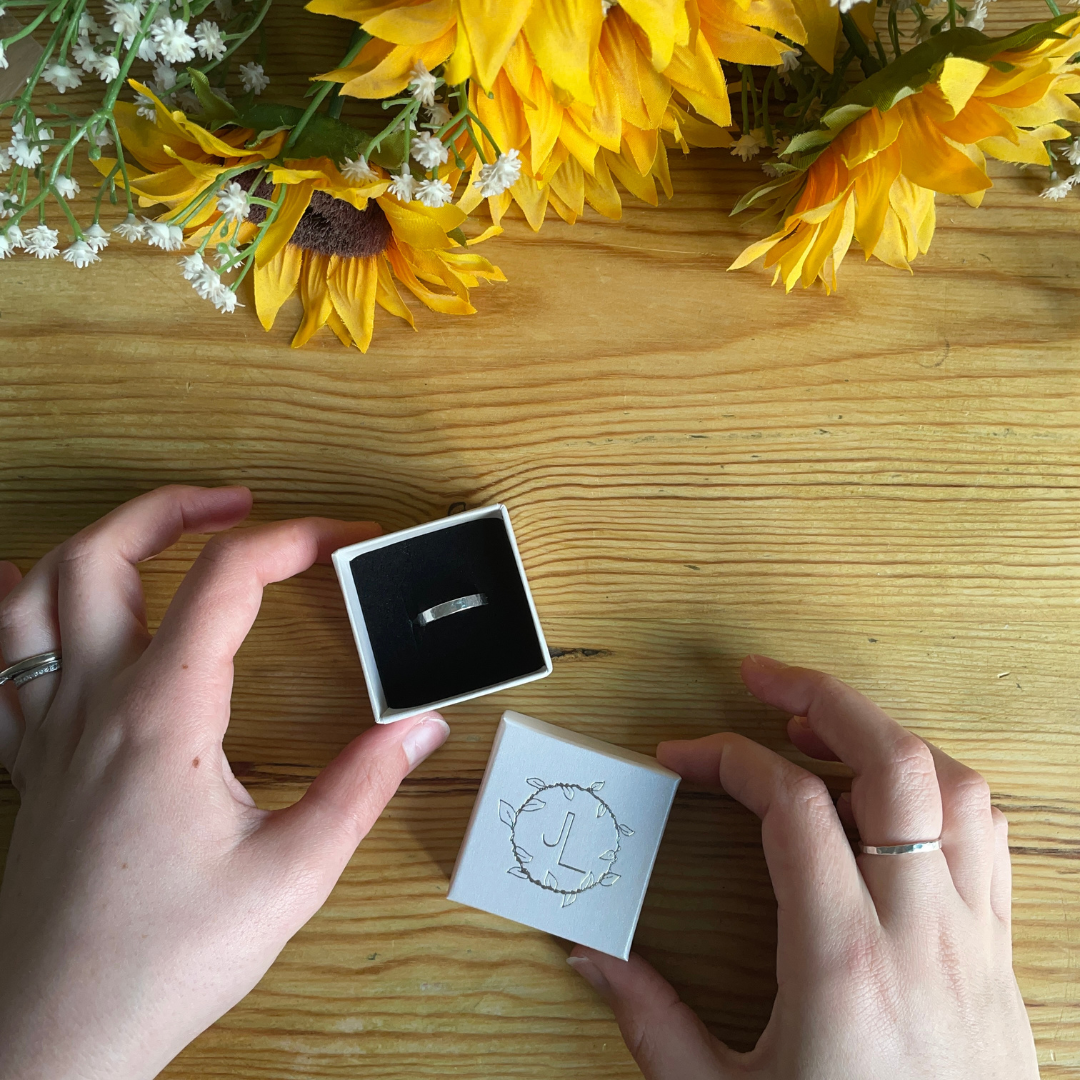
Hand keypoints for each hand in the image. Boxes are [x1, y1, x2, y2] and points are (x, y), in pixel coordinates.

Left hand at [0, 485, 450, 1079]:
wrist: (56, 1038)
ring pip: (33, 594)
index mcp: (164, 716)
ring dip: (93, 542)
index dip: (292, 538)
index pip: (226, 580)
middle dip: (174, 507)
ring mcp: (50, 731)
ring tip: (150, 534)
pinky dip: (11, 611)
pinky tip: (29, 599)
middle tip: (238, 505)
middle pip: (104, 555)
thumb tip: (418, 726)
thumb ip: (362, 789)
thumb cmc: (162, 960)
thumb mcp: (291, 875)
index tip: (345, 539)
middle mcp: (94, 704)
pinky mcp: (31, 764)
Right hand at [567, 655, 1035, 1079]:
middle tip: (764, 680)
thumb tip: (591, 954)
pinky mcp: (1000, 960)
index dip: (729, 758)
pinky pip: (986, 840)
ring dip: (889, 737)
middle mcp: (920, 934)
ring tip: (826, 730)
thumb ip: (651, 1022)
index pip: (793, 805)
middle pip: (895, 764)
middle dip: (825, 698)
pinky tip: (889, 802)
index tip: (683, 756)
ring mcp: (973, 942)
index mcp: (842, 961)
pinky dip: (937, 791)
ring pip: (957, 790)